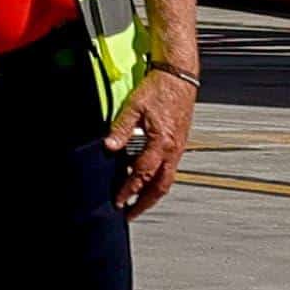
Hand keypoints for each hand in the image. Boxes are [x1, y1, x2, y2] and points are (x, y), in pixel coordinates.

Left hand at [104, 64, 194, 214]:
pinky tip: (148, 179)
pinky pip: (170, 169)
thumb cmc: (160, 88)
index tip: (119, 201)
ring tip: (138, 202)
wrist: (180, 76)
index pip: (142, 174)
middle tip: (131, 213)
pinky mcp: (179, 143)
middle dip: (145, 203)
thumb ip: (121, 128)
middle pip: (160, 186)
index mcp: (161, 142)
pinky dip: (158, 180)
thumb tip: (109, 146)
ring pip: (167, 179)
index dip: (129, 189)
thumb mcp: (134, 106)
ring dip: (152, 193)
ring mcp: (178, 148)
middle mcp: (172, 149)